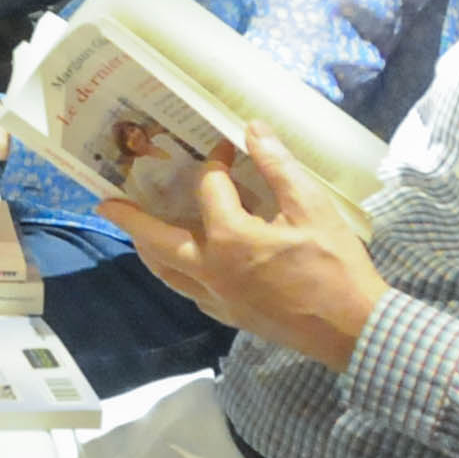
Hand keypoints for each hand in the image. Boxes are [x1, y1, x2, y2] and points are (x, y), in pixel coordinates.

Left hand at [105, 128, 386, 370]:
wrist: (352, 328)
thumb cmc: (335, 265)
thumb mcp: (312, 207)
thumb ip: (278, 166)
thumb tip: (253, 129)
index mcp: (230, 238)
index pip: (210, 189)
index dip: (215, 162)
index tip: (224, 147)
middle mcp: (212, 270)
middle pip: (158, 242)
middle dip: (131, 220)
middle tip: (106, 206)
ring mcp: (218, 298)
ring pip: (168, 273)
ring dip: (149, 251)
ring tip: (137, 237)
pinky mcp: (231, 317)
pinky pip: (190, 292)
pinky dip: (177, 275)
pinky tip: (183, 268)